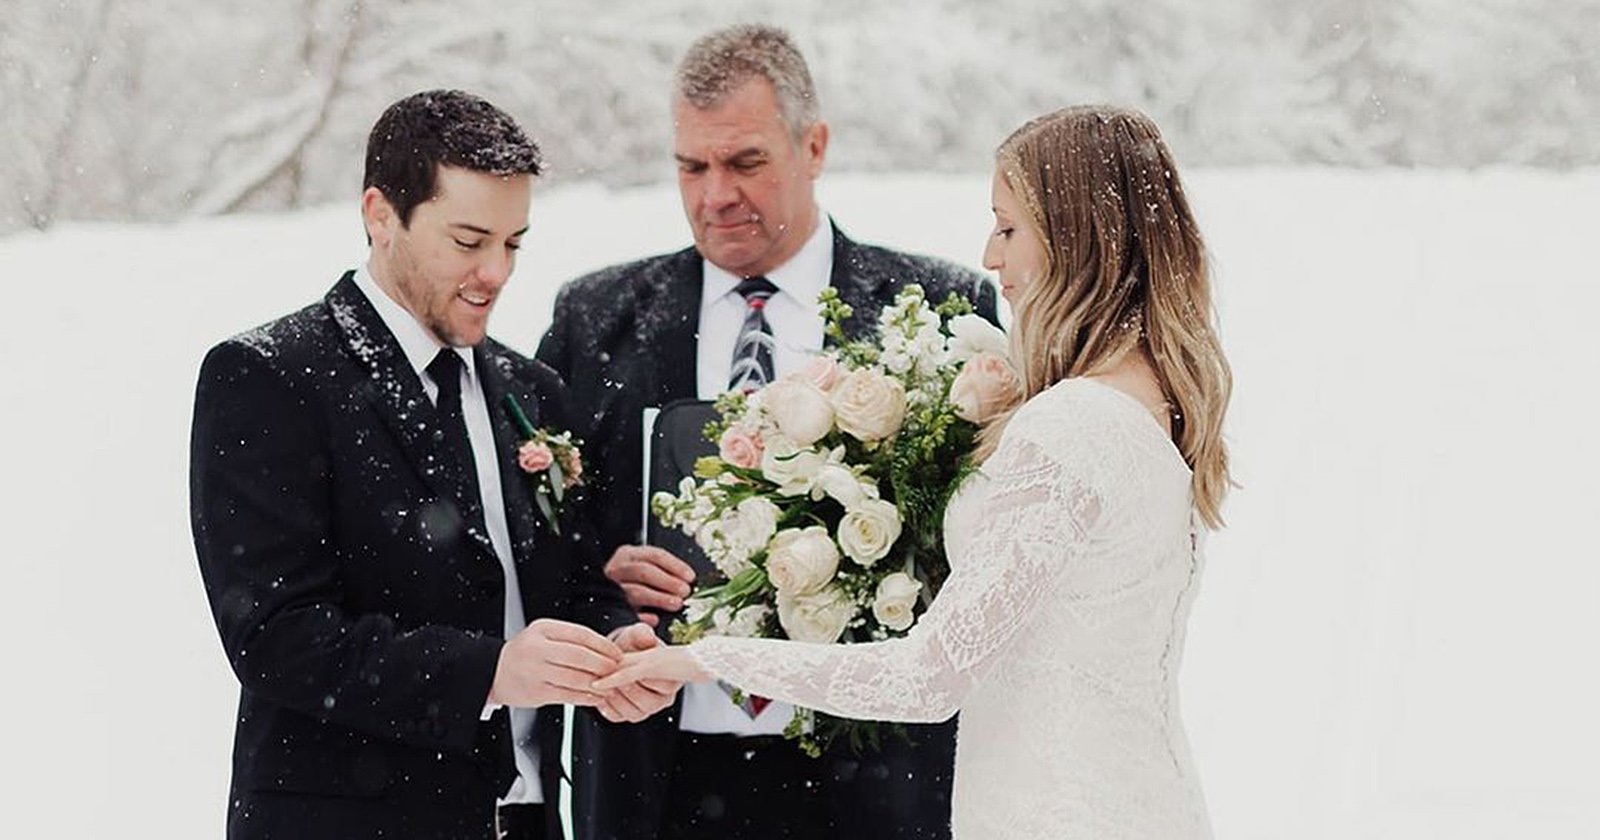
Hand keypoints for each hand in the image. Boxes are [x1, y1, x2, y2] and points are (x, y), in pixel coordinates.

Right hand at [488, 618, 622, 707]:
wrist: (493, 671)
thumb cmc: (525, 653)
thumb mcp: (544, 635)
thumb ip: (571, 639)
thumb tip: (606, 650)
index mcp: (543, 629)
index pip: (581, 635)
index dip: (603, 645)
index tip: (617, 653)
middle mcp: (538, 648)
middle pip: (580, 656)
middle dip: (603, 664)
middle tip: (617, 669)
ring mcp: (535, 671)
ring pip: (575, 678)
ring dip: (597, 683)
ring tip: (610, 685)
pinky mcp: (536, 692)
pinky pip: (567, 696)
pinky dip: (585, 697)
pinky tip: (595, 697)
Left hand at [592, 623, 682, 723]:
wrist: (619, 655)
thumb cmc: (633, 646)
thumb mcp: (638, 634)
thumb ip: (643, 634)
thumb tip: (648, 638)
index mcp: (671, 679)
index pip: (662, 683)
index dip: (641, 677)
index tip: (624, 670)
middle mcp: (662, 698)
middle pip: (649, 703)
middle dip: (628, 689)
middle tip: (612, 678)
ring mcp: (646, 709)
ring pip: (634, 713)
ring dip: (616, 699)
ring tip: (604, 684)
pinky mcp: (629, 714)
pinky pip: (619, 717)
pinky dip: (608, 707)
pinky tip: (600, 693)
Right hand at [604, 545, 695, 625]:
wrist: (600, 591)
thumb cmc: (632, 578)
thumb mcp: (644, 565)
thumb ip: (662, 571)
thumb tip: (687, 582)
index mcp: (629, 554)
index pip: (655, 555)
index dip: (676, 566)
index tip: (690, 577)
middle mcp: (618, 568)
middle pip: (644, 571)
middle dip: (668, 581)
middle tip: (685, 591)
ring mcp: (611, 588)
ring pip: (636, 592)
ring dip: (659, 598)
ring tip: (676, 604)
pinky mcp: (609, 607)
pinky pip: (626, 612)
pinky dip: (642, 616)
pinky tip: (655, 619)